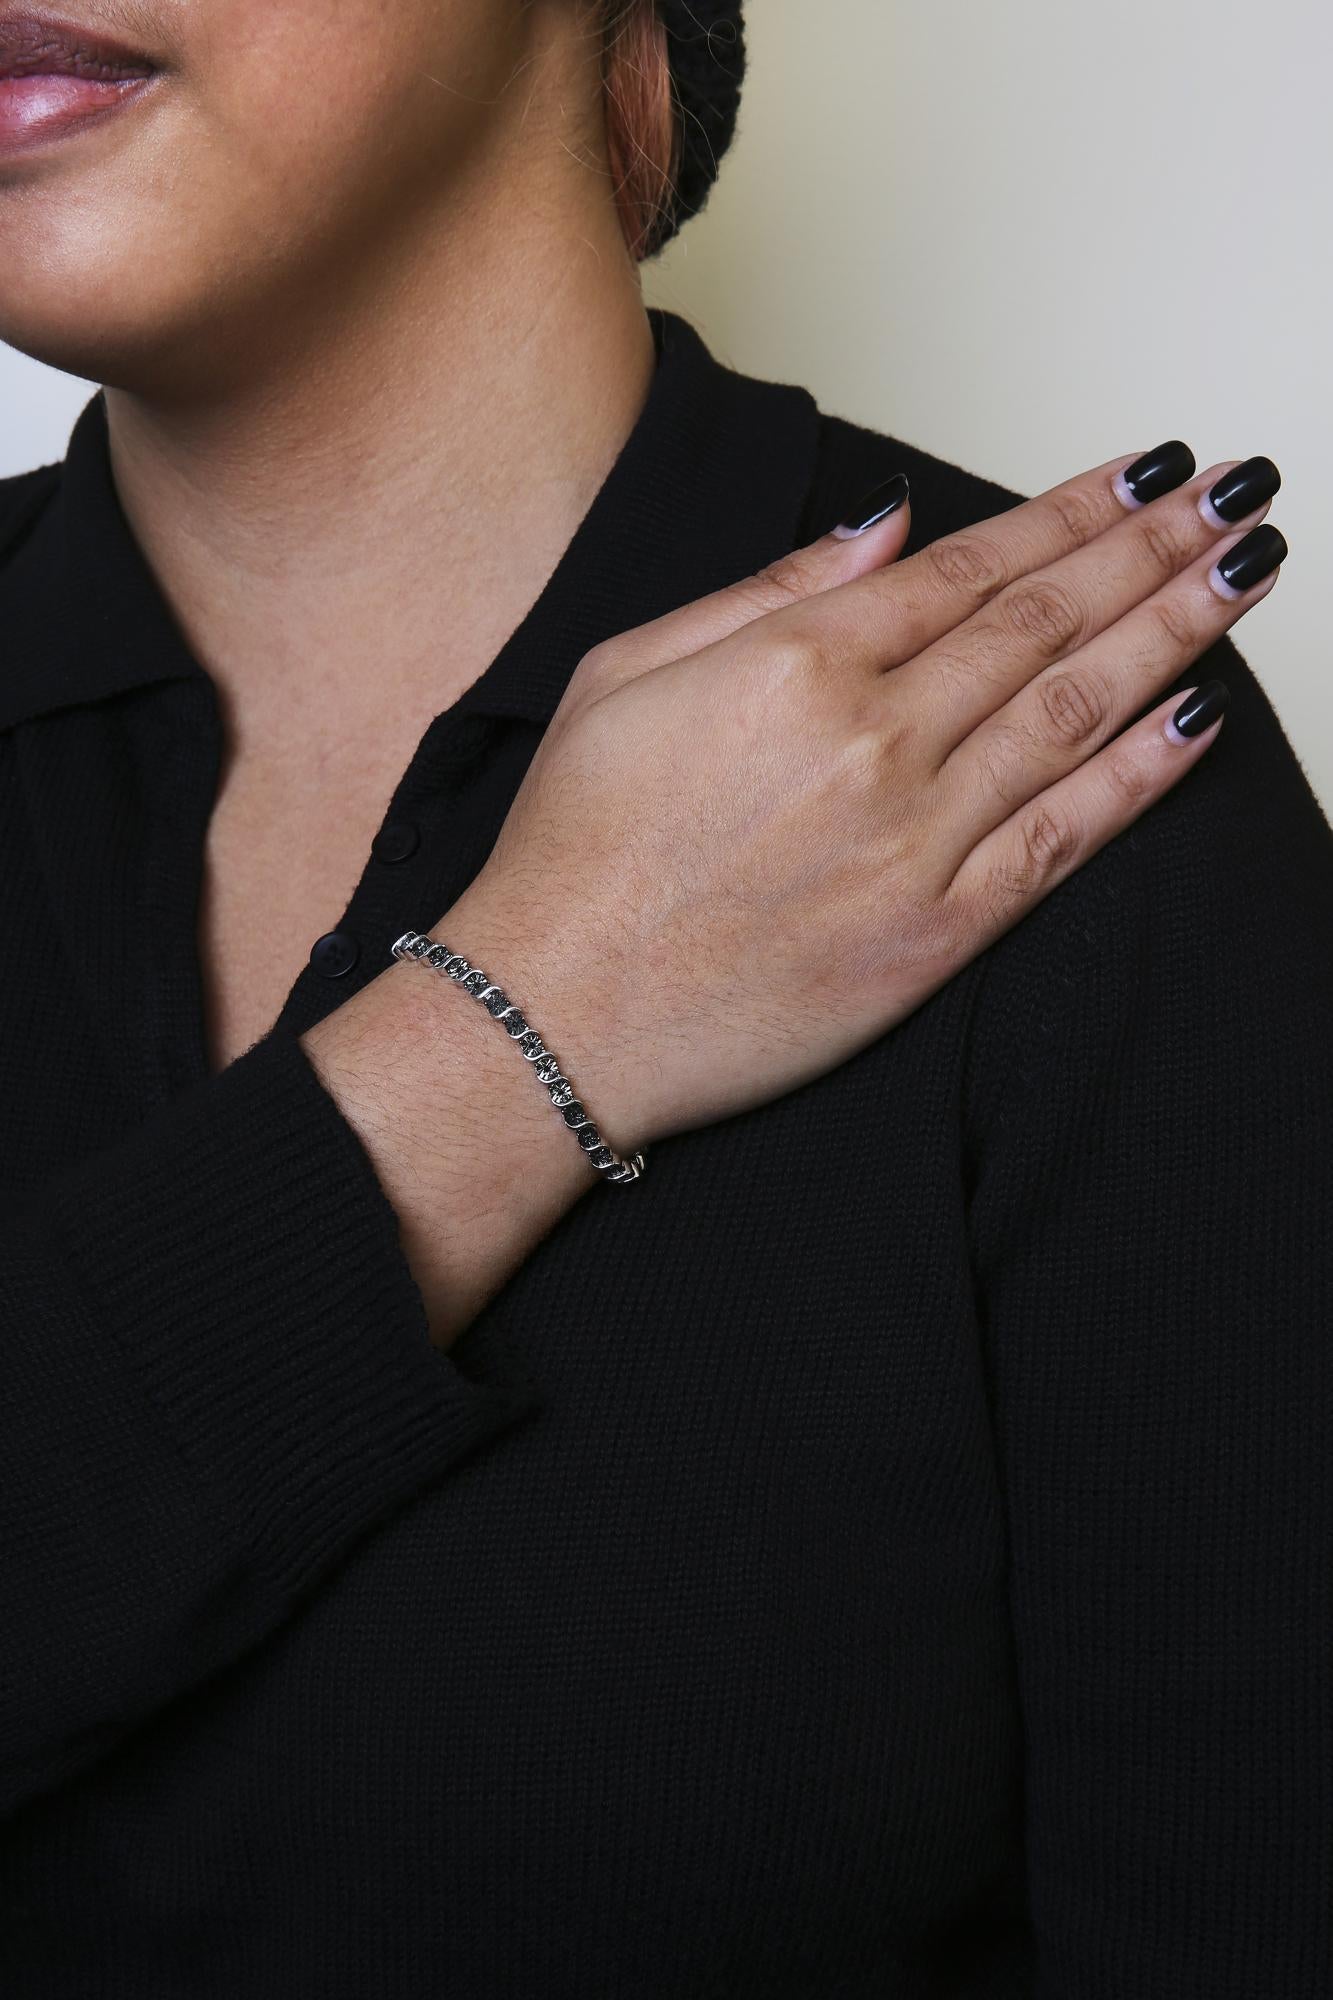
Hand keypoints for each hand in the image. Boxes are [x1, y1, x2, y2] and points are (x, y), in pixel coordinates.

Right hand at [442, 446, 1283, 1159]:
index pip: (973, 565)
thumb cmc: (575, 848)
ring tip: (1244, 572)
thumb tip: (889, 524)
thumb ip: (770, 591)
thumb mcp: (628, 671)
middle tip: (1234, 494)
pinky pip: (1062, 840)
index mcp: (796, 664)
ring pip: (1076, 711)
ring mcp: (913, 839)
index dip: (1073, 512)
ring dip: (1174, 632)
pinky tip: (1199, 718)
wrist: (554, 1013)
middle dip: (1153, 548)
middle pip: (1046, 622)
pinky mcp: (933, 934)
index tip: (1147, 472)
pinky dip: (1139, 777)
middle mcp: (872, 739)